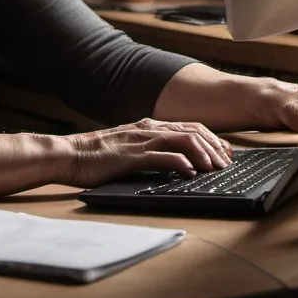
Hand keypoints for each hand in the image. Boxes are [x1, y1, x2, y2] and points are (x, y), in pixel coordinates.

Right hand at [61, 118, 233, 188]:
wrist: (69, 155)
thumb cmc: (96, 156)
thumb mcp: (128, 149)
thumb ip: (150, 150)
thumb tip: (175, 162)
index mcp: (147, 127)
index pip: (189, 127)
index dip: (212, 139)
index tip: (226, 154)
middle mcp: (147, 129)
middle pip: (191, 130)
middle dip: (215, 146)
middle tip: (227, 163)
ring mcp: (139, 141)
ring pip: (182, 140)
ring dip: (203, 154)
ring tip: (215, 168)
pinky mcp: (131, 156)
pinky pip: (161, 156)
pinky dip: (180, 162)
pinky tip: (191, 171)